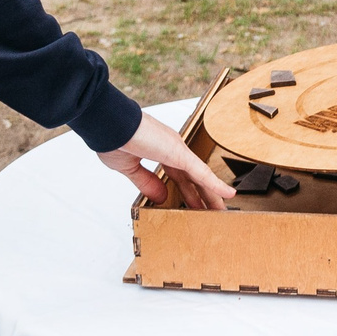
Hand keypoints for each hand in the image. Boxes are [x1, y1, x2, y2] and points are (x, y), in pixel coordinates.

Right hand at [98, 112, 234, 210]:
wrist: (108, 125)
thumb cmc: (112, 138)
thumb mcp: (129, 168)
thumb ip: (147, 182)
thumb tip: (161, 197)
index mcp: (159, 151)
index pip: (179, 177)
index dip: (188, 192)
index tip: (195, 205)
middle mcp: (172, 149)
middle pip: (194, 178)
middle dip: (203, 196)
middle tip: (213, 211)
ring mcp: (177, 150)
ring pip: (201, 177)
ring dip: (213, 193)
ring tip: (223, 209)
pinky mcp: (179, 153)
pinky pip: (201, 172)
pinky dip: (216, 184)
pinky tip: (228, 194)